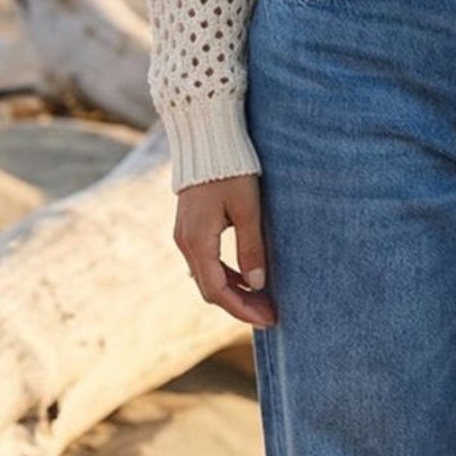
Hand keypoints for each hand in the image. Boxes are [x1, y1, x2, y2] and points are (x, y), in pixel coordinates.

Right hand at [173, 171, 276, 326]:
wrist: (207, 137)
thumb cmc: (231, 170)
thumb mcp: (247, 209)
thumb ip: (251, 247)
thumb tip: (257, 285)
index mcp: (197, 241)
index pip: (218, 291)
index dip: (243, 309)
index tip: (269, 318)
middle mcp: (185, 242)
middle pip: (210, 289)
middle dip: (240, 305)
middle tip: (270, 314)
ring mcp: (185, 235)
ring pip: (207, 276)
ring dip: (233, 291)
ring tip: (262, 299)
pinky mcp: (190, 227)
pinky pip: (206, 261)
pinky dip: (226, 273)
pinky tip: (247, 276)